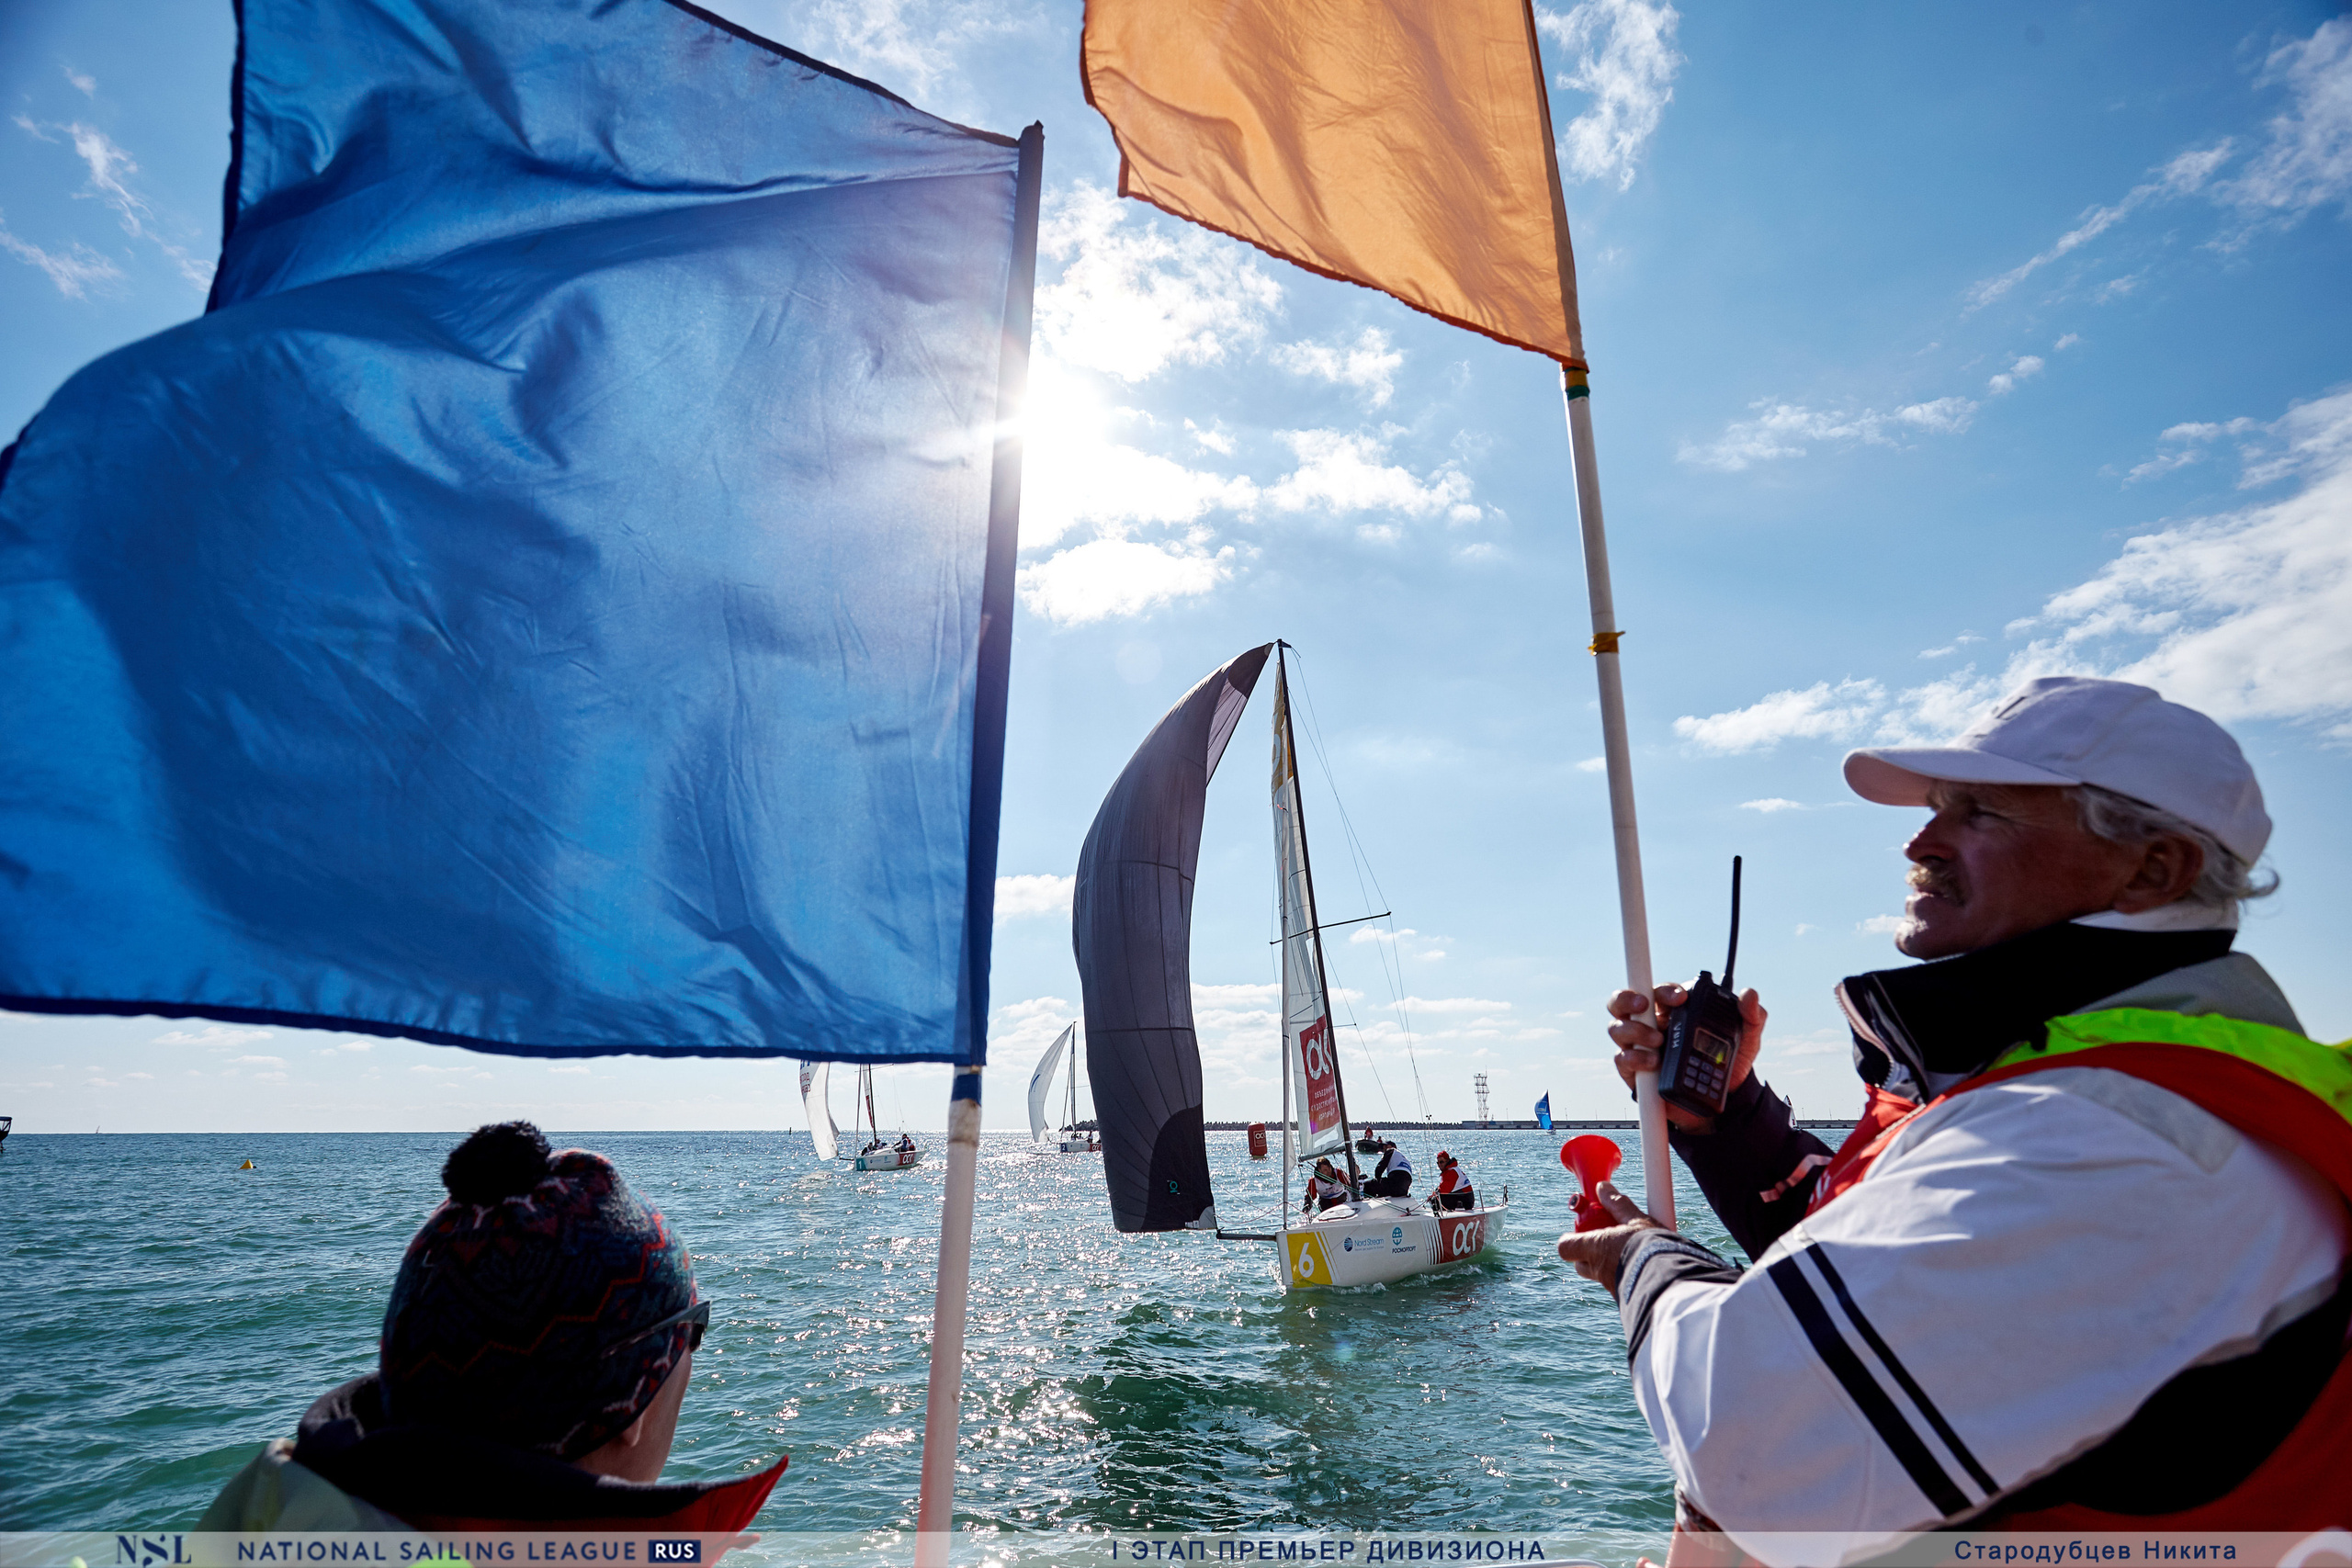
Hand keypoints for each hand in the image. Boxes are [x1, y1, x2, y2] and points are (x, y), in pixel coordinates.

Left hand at [1554, 1180, 1663, 1294]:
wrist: (1672, 1282)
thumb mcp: (1636, 1220)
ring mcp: (1612, 1286)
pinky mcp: (1626, 1298)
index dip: (1571, 1238)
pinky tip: (1643, 1268)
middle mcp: (1599, 1270)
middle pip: (1581, 1264)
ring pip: (1602, 1275)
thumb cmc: (1652, 1248)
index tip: (1585, 1228)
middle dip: (1589, 1252)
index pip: (1565, 1247)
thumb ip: (1618, 1205)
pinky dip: (1625, 1276)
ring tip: (1632, 1252)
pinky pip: (1619, 1286)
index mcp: (1595, 1248)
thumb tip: (1603, 1188)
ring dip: (1610, 1264)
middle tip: (1607, 1240)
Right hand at [1607, 982, 1767, 1132]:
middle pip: (1623, 1001)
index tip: (1681, 997)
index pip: (1660, 990)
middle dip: (1628, 998)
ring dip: (1635, 1031)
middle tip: (1645, 1005)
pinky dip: (1636, 1058)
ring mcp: (1640, 1046)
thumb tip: (1749, 994)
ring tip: (1658, 1040)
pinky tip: (1654, 1062)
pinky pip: (1622, 1058)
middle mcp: (1652, 1024)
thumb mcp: (1746, 1039)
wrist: (1724, 1102)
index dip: (1665, 989)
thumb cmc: (1728, 1064)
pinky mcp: (1634, 1070)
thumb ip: (1751, 1015)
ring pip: (1618, 1028)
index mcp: (1675, 1011)